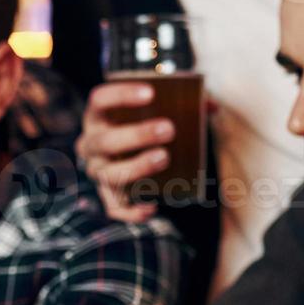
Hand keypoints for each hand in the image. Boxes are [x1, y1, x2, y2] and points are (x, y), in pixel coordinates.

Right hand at [76, 81, 173, 222]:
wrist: (127, 152)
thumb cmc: (143, 124)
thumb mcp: (155, 109)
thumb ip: (182, 103)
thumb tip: (212, 106)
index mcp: (98, 116)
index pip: (100, 99)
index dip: (121, 95)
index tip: (150, 93)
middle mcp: (91, 143)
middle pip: (105, 140)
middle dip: (137, 135)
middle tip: (168, 129)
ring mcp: (97, 171)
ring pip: (110, 174)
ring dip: (137, 167)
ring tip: (164, 158)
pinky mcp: (107, 195)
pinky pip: (114, 208)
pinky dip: (131, 211)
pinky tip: (152, 206)